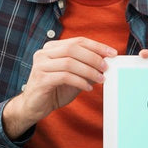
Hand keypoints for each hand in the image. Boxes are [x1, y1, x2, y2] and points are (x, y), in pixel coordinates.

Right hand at [2, 37, 116, 138]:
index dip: (97, 46)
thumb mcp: (74, 76)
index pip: (78, 41)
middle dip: (93, 57)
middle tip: (106, 67)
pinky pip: (65, 76)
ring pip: (69, 62)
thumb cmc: (55, 89)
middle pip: (73, 48)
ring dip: (89, 71)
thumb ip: (86, 67)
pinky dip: (80, 81)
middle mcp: (44, 53)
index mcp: (52, 47)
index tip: (112, 53)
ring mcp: (40, 65)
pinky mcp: (40, 79)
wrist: (34, 107)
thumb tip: (106, 62)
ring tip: (100, 79)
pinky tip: (88, 88)